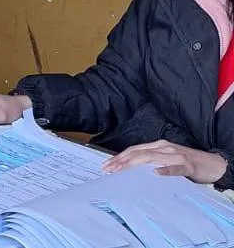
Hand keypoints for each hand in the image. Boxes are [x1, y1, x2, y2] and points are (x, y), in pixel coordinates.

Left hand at [102, 140, 227, 183]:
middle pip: (138, 153)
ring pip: (151, 158)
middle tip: (107, 169)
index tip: (106, 165)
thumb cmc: (188, 163)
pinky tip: (156, 173)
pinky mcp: (187, 165)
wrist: (213, 163)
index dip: (119, 157)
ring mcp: (176, 155)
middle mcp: (164, 148)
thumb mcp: (167, 159)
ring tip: (121, 170)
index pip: (134, 150)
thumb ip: (152, 162)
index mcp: (158, 146)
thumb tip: (132, 170)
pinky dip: (165, 170)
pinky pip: (175, 168)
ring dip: (133, 164)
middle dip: (121, 161)